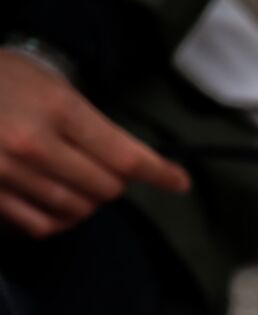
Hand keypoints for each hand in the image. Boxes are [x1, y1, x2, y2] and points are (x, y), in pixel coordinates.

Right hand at [0, 51, 189, 238]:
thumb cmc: (10, 84)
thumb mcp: (57, 92)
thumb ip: (96, 130)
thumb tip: (140, 168)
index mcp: (58, 110)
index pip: (125, 157)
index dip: (159, 173)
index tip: (179, 182)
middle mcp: (32, 143)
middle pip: (105, 189)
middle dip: (113, 184)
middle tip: (102, 170)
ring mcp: (5, 171)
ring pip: (76, 211)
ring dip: (87, 203)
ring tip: (75, 182)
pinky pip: (40, 226)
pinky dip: (58, 221)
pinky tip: (54, 203)